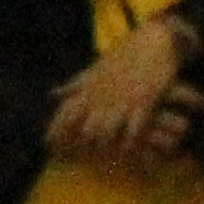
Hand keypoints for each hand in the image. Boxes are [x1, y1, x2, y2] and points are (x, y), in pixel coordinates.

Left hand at [48, 20, 195, 161]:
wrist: (152, 42)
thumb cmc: (122, 57)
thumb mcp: (93, 70)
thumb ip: (74, 85)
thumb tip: (53, 94)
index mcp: (87, 89)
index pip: (65, 115)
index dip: (56, 133)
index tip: (50, 147)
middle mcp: (101, 96)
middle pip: (83, 130)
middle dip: (79, 148)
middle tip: (78, 161)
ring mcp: (121, 100)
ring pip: (105, 132)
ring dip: (104, 149)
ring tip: (103, 161)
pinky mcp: (143, 102)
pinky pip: (133, 130)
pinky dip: (129, 145)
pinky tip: (128, 153)